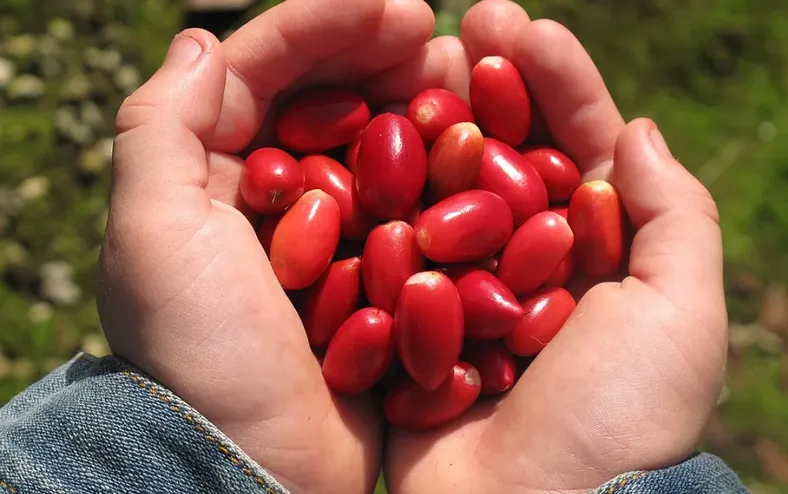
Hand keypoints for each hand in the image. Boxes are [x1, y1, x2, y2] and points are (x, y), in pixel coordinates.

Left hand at [96, 1, 471, 492]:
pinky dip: (443, 178)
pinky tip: (477, 153)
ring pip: (379, 150)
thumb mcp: (152, 233)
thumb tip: (202, 39)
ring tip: (471, 82)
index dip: (327, 24)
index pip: (266, 72)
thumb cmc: (200, 353)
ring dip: (421, 109)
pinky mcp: (374, 281)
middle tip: (441, 37)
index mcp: (212, 176)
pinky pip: (411, 210)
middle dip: (382, 57)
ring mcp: (329, 240)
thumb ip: (162, 126)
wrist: (252, 469)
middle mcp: (271, 200)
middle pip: (329, 101)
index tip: (403, 7)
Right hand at [384, 1, 727, 492]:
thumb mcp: (677, 315)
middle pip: (505, 154)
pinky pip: (394, 246)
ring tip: (415, 62)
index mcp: (594, 258)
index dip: (556, 81)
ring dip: (432, 123)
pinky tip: (362, 142)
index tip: (520, 23)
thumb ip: (670, 217)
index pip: (576, 147)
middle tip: (464, 19)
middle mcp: (526, 267)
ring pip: (445, 188)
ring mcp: (463, 291)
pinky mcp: (408, 322)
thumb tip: (637, 130)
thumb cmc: (616, 419)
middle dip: (490, 85)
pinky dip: (382, 194)